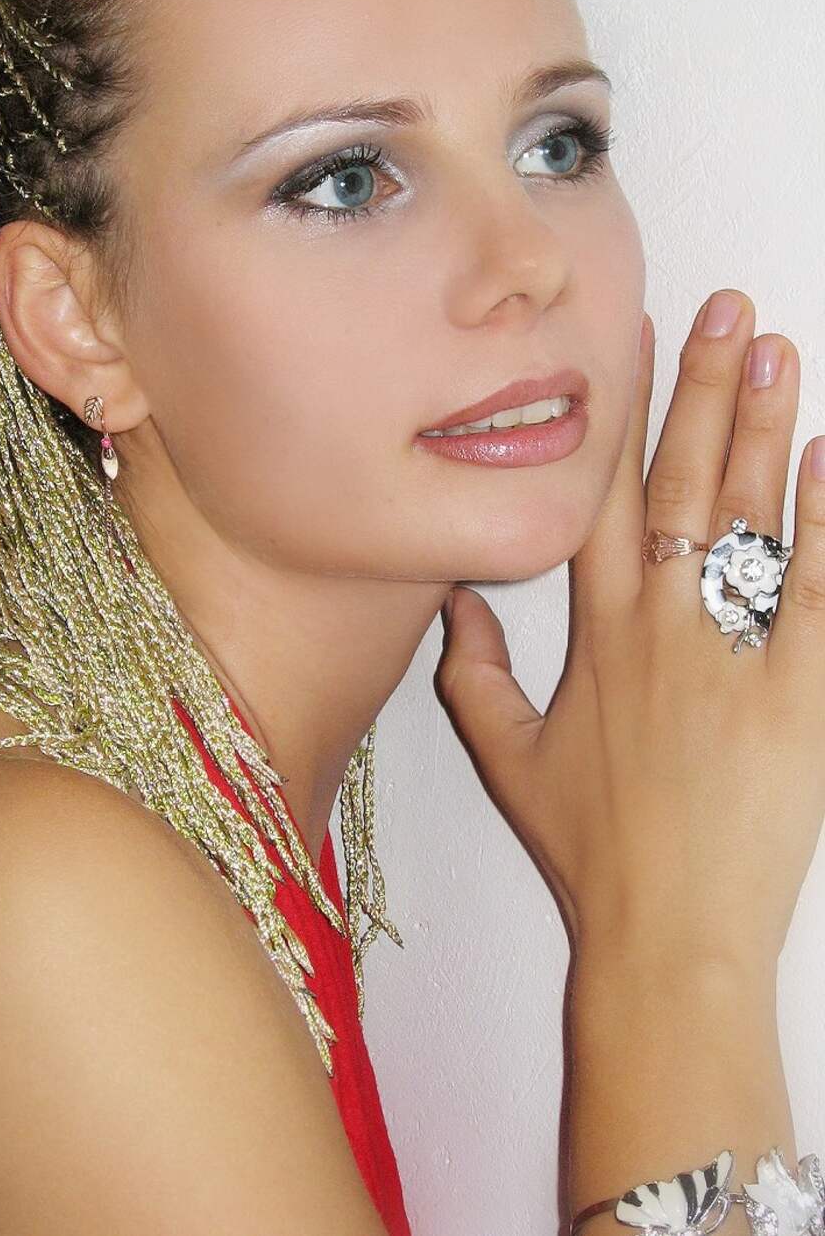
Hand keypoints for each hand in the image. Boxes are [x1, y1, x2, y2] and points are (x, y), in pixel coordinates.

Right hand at [434, 294, 824, 971]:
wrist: (672, 932)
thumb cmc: (593, 850)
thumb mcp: (509, 760)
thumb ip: (474, 674)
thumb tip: (456, 604)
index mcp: (596, 633)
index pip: (600, 495)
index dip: (615, 413)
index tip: (630, 344)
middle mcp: (662, 623)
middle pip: (682, 482)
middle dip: (705, 387)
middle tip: (728, 311)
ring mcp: (735, 652)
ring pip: (748, 517)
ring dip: (764, 427)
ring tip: (779, 350)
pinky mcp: (803, 691)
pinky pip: (814, 589)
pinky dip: (824, 521)